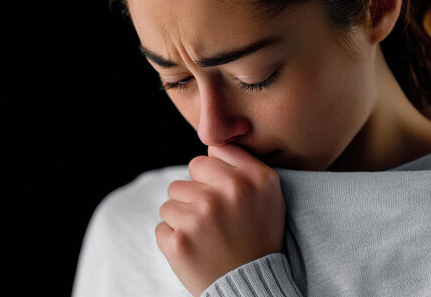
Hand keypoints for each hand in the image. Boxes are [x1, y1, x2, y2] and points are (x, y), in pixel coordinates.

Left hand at [156, 144, 286, 295]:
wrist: (252, 290)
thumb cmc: (257, 239)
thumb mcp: (268, 195)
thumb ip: (242, 164)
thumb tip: (210, 147)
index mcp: (254, 179)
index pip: (207, 157)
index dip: (212, 179)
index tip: (225, 200)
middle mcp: (229, 193)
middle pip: (186, 177)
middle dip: (195, 196)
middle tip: (215, 222)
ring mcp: (201, 216)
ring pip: (170, 201)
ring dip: (182, 218)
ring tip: (206, 238)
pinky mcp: (178, 241)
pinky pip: (162, 226)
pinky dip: (174, 240)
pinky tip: (196, 252)